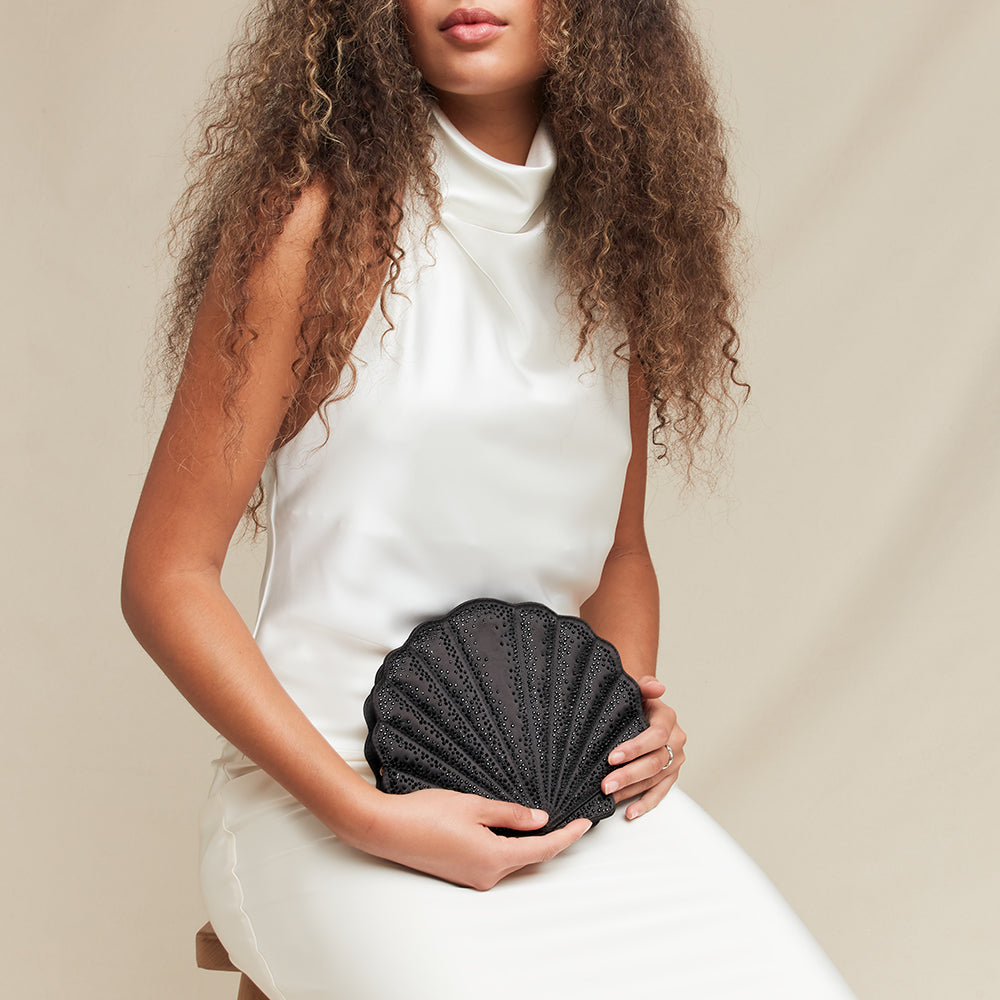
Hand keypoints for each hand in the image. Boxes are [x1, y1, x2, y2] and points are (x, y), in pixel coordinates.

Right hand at [358, 787, 591, 889]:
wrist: (387, 829)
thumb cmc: (425, 813)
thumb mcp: (474, 805)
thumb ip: (511, 813)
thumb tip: (540, 818)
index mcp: (493, 858)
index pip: (543, 849)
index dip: (568, 836)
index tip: (585, 824)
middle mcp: (486, 875)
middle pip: (531, 858)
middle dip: (553, 839)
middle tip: (571, 818)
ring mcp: (473, 877)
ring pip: (514, 859)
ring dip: (530, 842)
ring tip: (545, 819)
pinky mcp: (463, 873)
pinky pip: (497, 860)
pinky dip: (511, 846)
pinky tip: (513, 828)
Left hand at [602, 675, 685, 820]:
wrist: (643, 708)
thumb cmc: (636, 701)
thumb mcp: (638, 689)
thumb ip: (646, 687)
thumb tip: (657, 687)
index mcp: (668, 719)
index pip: (655, 736)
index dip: (635, 748)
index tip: (613, 757)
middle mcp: (676, 741)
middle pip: (654, 762)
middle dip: (628, 775)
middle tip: (606, 784)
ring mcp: (675, 760)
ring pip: (655, 779)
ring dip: (631, 790)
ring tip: (610, 796)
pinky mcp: (670, 775)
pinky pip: (660, 793)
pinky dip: (645, 804)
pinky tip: (630, 811)